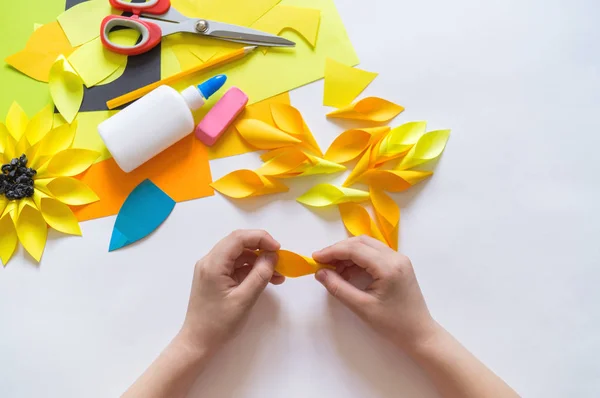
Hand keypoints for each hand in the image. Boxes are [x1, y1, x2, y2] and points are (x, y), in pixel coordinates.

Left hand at [179, 230, 283, 353]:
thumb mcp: (244, 299)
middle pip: (238, 243)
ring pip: (239, 255)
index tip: (278, 249)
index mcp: (213, 264)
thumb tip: (272, 255)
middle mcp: (209, 261)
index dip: (261, 238)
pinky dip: (251, 270)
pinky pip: (236, 266)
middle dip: (261, 248)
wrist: (198, 342)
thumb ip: (260, 275)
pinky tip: (267, 279)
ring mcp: (211, 269)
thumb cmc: (219, 323)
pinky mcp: (215, 278)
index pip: (238, 238)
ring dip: (258, 260)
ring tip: (278, 274)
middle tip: (280, 260)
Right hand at [313, 235, 437, 350]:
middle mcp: (395, 257)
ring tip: (333, 270)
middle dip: (339, 250)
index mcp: (388, 266)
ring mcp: (399, 259)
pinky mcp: (399, 265)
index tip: (314, 258)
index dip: (332, 251)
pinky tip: (347, 272)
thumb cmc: (392, 324)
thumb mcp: (362, 307)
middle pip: (361, 242)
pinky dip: (358, 259)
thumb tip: (320, 273)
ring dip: (348, 254)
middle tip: (321, 263)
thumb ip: (338, 288)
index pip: (355, 249)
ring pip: (367, 246)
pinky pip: (374, 254)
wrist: (419, 333)